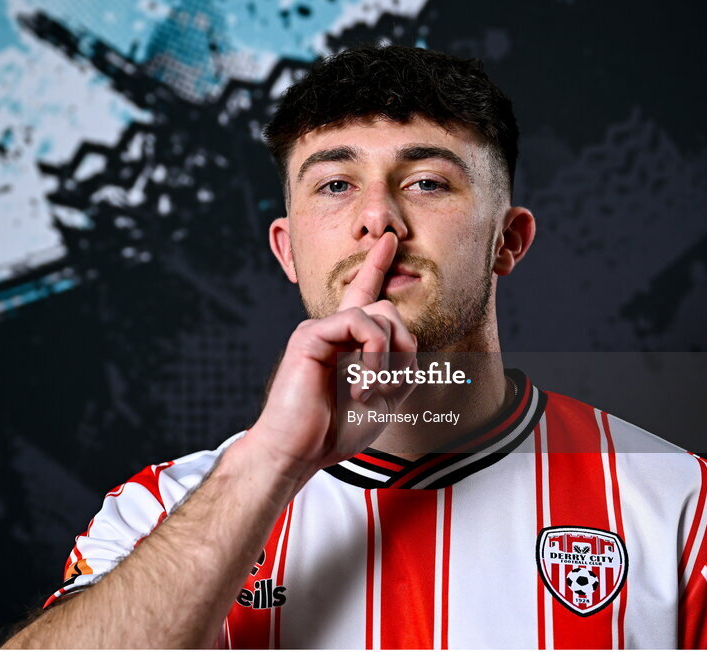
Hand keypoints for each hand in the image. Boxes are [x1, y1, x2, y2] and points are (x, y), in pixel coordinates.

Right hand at [247, 233, 418, 474]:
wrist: (298, 453)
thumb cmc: (334, 431)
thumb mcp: (383, 400)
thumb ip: (399, 367)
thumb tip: (408, 341)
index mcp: (348, 343)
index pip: (365, 295)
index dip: (377, 266)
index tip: (390, 240)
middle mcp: (334, 330)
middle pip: (388, 309)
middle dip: (406, 347)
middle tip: (392, 387)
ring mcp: (321, 329)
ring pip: (379, 314)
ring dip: (390, 358)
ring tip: (372, 392)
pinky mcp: (311, 334)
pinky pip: (360, 323)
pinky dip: (374, 356)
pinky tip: (361, 388)